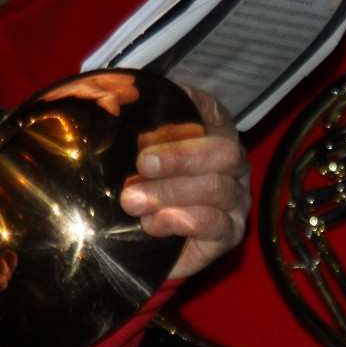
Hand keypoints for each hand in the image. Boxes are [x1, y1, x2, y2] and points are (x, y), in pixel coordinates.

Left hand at [118, 84, 249, 278]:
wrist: (146, 248)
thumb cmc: (143, 193)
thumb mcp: (133, 158)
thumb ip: (132, 130)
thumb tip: (108, 98)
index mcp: (214, 136)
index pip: (213, 111)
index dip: (191, 106)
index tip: (157, 115)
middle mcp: (233, 165)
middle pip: (224, 151)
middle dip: (180, 156)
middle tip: (142, 163)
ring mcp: (236, 199)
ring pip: (217, 188)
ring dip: (170, 192)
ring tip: (133, 201)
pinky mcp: (231, 233)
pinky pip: (214, 223)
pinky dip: (180, 220)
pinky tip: (152, 223)